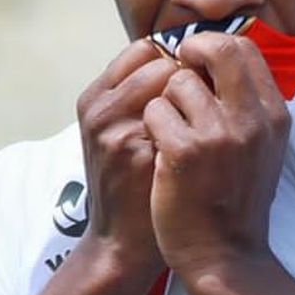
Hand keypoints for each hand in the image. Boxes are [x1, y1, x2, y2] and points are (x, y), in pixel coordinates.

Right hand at [76, 40, 177, 277]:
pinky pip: (183, 117)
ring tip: (199, 133)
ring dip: (196, 102)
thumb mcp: (119, 132)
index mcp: (93, 98)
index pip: (145, 49)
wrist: (123, 244)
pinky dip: (200, 128)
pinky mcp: (137, 153)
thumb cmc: (131, 186)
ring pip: (173, 84)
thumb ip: (140, 96)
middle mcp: (99, 109)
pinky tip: (200, 154)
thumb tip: (187, 57)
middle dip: (190, 78)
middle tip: (201, 112)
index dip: (177, 63)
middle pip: (160, 59)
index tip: (194, 87)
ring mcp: (115, 130)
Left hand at [141, 32, 290, 276]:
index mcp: (274, 115)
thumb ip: (248, 105)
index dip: (212, 46)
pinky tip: (158, 151)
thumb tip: (219, 56)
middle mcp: (252, 120)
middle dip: (189, 52)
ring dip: (164, 100)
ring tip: (169, 131)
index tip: (194, 61)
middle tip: (174, 71)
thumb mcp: (261, 149)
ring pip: (178, 81)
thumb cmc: (233, 200)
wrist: (224, 256)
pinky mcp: (186, 152)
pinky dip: (150, 126)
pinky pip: (156, 110)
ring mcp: (220, 135)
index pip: (245, 48)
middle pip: (219, 48)